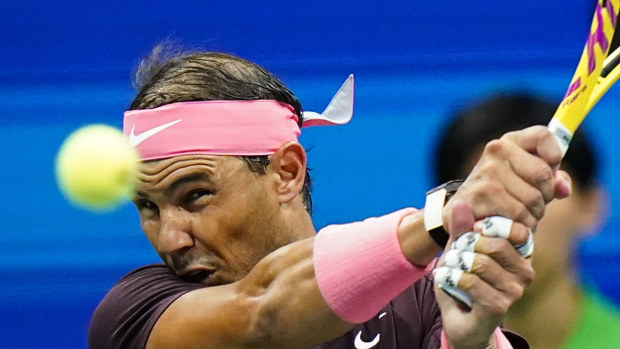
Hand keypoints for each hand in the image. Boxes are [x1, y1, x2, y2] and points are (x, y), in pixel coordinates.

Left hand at [435, 202, 534, 348]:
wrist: (459, 318)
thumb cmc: (464, 279)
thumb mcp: (461, 248)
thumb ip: (462, 228)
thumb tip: (461, 204)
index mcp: (521, 253)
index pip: (517, 230)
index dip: (489, 226)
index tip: (473, 229)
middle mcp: (525, 271)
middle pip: (494, 245)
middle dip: (467, 246)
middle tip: (456, 254)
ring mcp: (514, 290)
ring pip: (480, 263)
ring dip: (456, 264)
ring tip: (451, 268)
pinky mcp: (499, 305)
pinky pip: (471, 281)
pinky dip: (453, 278)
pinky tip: (450, 281)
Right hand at [443, 126, 570, 231]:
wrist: (462, 211)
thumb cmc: (502, 193)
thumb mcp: (527, 181)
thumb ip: (553, 180)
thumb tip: (563, 188)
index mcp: (509, 141)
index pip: (543, 136)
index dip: (554, 157)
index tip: (548, 173)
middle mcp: (496, 150)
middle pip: (543, 173)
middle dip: (545, 195)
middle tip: (534, 204)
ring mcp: (487, 171)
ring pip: (533, 198)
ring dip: (534, 215)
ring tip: (522, 216)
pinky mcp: (481, 194)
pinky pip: (518, 214)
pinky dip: (522, 225)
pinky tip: (512, 225)